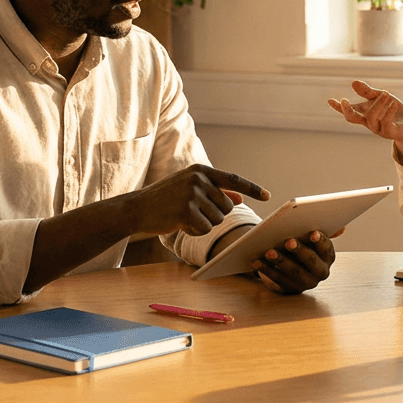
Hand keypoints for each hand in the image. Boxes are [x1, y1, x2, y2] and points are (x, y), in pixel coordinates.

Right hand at [124, 164, 269, 236]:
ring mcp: (192, 194)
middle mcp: (198, 178)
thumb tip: (239, 197)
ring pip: (218, 219)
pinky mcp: (186, 211)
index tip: (267, 196)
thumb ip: (215, 192)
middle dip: (215, 215)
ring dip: (205, 224)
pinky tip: (180, 225)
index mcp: (200, 170)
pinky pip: (206, 229)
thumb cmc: (165, 200)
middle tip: (192, 213)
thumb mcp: (190, 190)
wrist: (136, 209)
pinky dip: (196, 231)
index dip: (252, 188)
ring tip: (184, 217)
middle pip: (227, 206)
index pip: (233, 179)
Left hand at [251, 230, 338, 293]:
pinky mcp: (290, 289)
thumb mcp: (313, 239)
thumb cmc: (303, 245)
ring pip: (293, 272)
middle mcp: (320, 272)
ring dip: (281, 261)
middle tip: (288, 241)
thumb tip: (342, 228)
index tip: (312, 233)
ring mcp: (306, 283)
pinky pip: (278, 280)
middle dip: (300, 252)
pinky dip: (267, 271)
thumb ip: (325, 232)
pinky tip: (257, 262)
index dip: (320, 242)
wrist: (292, 267)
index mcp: (328, 257)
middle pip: (311, 262)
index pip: (327, 249)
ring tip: (269, 251)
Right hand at [327, 81, 402, 162]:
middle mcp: (368, 122)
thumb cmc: (392, 110)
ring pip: (372, 117)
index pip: (348, 111)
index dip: (338, 107)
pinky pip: (386, 122)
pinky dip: (389, 111)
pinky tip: (393, 102)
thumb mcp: (380, 97)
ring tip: (386, 94)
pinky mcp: (389, 133)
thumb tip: (353, 82)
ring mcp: (378, 129)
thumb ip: (368, 92)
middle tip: (345, 100)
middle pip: (352, 119)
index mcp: (364, 114)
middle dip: (347, 110)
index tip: (329, 100)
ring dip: (378, 104)